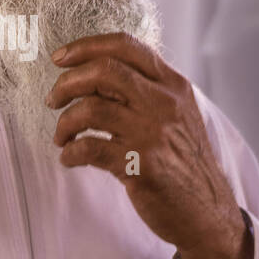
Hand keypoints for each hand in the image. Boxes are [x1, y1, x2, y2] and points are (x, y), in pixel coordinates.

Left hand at [46, 32, 245, 258]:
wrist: (206, 212)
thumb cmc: (183, 161)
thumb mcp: (176, 114)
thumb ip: (145, 90)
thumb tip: (93, 72)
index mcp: (173, 85)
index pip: (125, 46)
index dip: (85, 46)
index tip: (59, 58)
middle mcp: (164, 103)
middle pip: (104, 70)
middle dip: (67, 82)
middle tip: (53, 100)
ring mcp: (153, 133)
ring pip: (91, 108)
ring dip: (64, 122)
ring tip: (61, 137)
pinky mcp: (140, 165)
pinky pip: (89, 148)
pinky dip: (70, 153)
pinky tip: (70, 159)